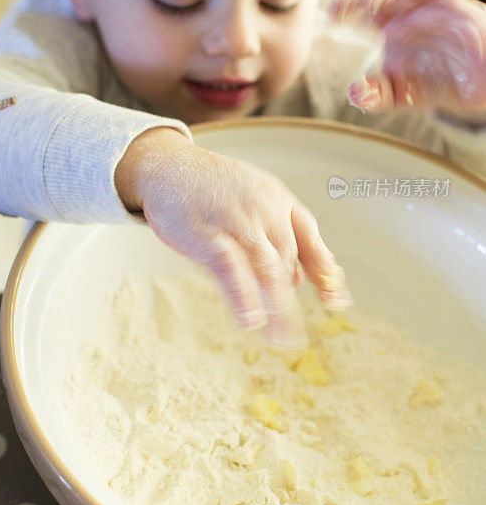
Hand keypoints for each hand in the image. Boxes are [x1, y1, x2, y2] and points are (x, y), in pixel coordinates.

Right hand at [115, 128, 351, 348]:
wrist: (168, 166)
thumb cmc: (210, 189)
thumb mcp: (252, 199)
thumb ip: (274, 235)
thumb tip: (295, 280)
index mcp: (278, 200)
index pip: (310, 238)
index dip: (324, 271)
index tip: (336, 301)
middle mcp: (264, 210)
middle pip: (287, 261)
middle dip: (288, 300)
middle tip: (291, 337)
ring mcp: (237, 222)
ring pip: (267, 269)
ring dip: (276, 307)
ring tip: (280, 339)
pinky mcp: (208, 235)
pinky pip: (232, 269)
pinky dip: (242, 296)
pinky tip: (250, 319)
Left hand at [331, 0, 485, 120]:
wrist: (478, 90)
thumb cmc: (437, 83)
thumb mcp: (402, 94)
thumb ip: (376, 94)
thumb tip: (354, 93)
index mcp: (394, 21)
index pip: (367, 1)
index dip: (348, 1)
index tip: (333, 14)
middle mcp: (415, 8)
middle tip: (351, 5)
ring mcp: (441, 7)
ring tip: (372, 2)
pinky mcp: (465, 15)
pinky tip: (409, 18)